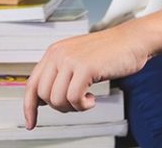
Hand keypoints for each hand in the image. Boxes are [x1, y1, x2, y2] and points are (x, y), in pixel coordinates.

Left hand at [22, 22, 149, 129]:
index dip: (29, 106)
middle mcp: (58, 54)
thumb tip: (45, 99)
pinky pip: (74, 98)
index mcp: (54, 52)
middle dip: (59, 107)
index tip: (31, 122)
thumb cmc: (109, 52)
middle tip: (76, 104)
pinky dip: (83, 105)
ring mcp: (70, 60)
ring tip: (86, 99)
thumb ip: (60, 74)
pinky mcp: (85, 67)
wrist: (132, 40)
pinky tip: (92, 98)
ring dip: (72, 107)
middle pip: (43, 95)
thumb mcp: (77, 59)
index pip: (32, 84)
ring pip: (57, 99)